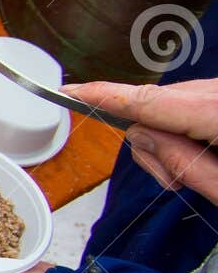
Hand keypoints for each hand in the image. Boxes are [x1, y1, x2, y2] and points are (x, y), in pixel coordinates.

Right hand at [66, 78, 217, 200]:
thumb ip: (180, 163)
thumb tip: (140, 135)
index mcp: (216, 111)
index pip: (148, 100)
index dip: (104, 96)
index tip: (69, 91)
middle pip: (156, 105)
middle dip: (154, 142)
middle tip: (178, 181)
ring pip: (171, 103)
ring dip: (174, 138)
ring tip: (202, 170)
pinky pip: (190, 101)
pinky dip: (188, 128)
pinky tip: (207, 149)